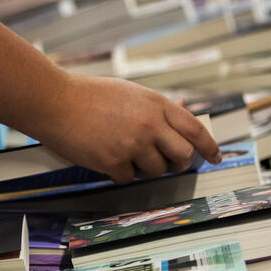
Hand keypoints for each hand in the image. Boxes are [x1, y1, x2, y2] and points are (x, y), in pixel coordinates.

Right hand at [39, 75, 222, 184]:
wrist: (55, 102)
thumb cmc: (90, 94)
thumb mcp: (129, 92)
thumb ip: (157, 105)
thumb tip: (183, 106)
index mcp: (155, 104)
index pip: (195, 128)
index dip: (209, 146)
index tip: (215, 156)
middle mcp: (149, 124)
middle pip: (183, 155)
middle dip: (178, 163)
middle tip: (167, 162)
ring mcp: (132, 144)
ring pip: (157, 170)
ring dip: (146, 168)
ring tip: (126, 153)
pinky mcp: (113, 162)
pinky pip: (129, 178)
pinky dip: (121, 173)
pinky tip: (107, 157)